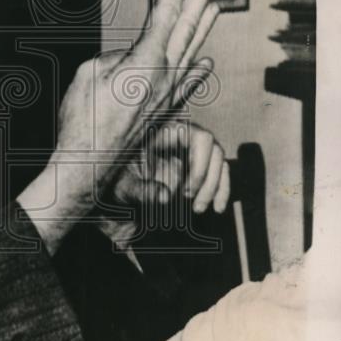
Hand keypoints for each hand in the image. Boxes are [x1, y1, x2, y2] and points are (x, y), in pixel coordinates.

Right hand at [18, 0, 219, 253]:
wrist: (89, 165)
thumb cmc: (82, 122)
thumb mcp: (88, 74)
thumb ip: (114, 58)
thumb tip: (130, 59)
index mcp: (145, 61)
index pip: (166, 14)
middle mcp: (164, 77)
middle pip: (186, 29)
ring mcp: (167, 96)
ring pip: (190, 52)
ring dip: (202, 27)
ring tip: (215, 6)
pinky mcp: (163, 113)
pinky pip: (187, 84)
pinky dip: (197, 69)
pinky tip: (206, 62)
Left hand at [100, 120, 230, 249]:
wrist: (119, 186)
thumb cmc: (119, 179)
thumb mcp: (124, 185)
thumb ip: (141, 189)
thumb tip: (165, 197)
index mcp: (165, 131)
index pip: (199, 136)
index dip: (200, 163)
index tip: (186, 191)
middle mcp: (184, 136)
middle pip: (213, 150)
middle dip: (207, 179)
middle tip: (192, 205)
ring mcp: (194, 149)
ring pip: (219, 162)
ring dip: (215, 188)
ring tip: (199, 209)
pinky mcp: (200, 164)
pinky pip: (220, 173)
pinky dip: (221, 190)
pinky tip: (218, 208)